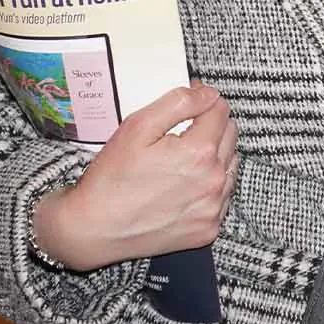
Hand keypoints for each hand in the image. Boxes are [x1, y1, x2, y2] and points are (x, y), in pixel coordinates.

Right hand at [33, 83, 238, 269]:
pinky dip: (210, 185)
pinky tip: (185, 185)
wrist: (94, 230)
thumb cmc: (111, 178)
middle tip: (182, 130)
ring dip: (215, 155)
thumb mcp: (137, 126)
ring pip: (230, 165)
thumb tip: (207, 93)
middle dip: (211, 126)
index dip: (204, 100)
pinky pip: (222, 196)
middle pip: (230, 136)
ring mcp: (213, 208)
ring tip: (183, 158)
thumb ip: (178, 103)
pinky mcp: (208, 229)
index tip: (190, 102)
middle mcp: (213, 181)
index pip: (220, 111)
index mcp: (200, 152)